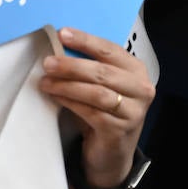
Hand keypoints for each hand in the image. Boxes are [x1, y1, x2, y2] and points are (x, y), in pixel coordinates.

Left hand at [40, 26, 153, 188]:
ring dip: (68, 85)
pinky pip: (91, 112)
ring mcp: (133, 111)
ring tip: (45, 82)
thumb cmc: (103, 113)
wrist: (111, 154)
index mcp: (136, 70)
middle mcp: (141, 89)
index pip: (110, 50)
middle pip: (103, 72)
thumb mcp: (102, 86)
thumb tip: (57, 48)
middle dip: (71, 65)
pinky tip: (56, 97)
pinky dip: (71, 102)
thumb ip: (89, 68)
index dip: (86, 41)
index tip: (62, 34)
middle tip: (47, 62)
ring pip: (97, 92)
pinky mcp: (120, 130)